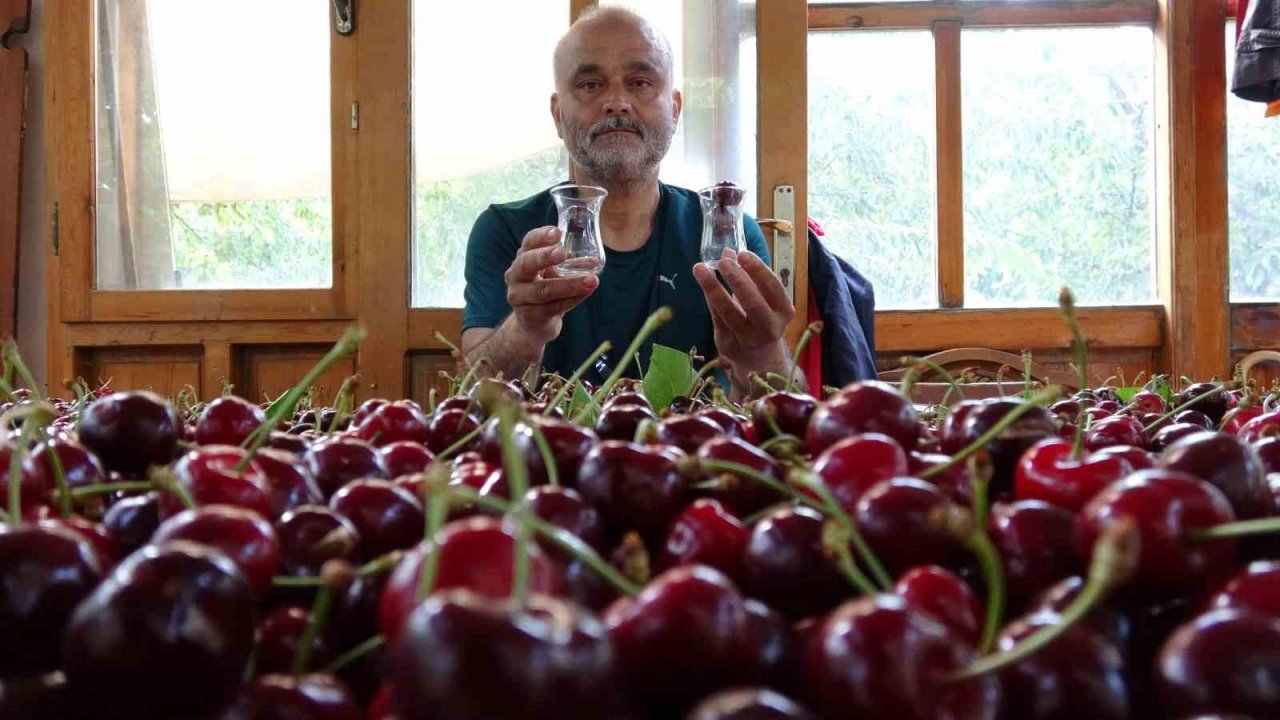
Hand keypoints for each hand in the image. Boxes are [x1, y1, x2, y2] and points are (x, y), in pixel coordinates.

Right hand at [505, 226, 598, 343]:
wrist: (533, 324)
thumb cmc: (545, 289)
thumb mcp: (555, 274)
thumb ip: (571, 266)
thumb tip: (594, 261)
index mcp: (523, 259)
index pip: (528, 243)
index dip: (541, 237)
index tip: (557, 232)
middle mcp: (516, 276)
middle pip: (526, 264)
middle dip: (545, 257)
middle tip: (563, 253)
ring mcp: (519, 298)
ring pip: (543, 290)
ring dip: (569, 285)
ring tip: (591, 280)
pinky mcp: (529, 317)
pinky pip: (552, 308)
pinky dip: (571, 300)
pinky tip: (585, 293)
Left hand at [692, 249, 794, 383]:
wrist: (758, 359)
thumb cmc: (760, 319)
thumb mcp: (762, 297)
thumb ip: (747, 276)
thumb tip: (727, 251)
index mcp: (783, 311)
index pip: (773, 288)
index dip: (758, 270)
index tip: (743, 254)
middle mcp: (769, 328)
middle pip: (754, 304)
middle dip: (738, 281)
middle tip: (723, 262)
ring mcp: (748, 339)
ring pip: (730, 314)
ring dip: (714, 289)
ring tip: (701, 269)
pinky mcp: (728, 345)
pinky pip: (717, 319)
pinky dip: (710, 299)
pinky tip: (703, 282)